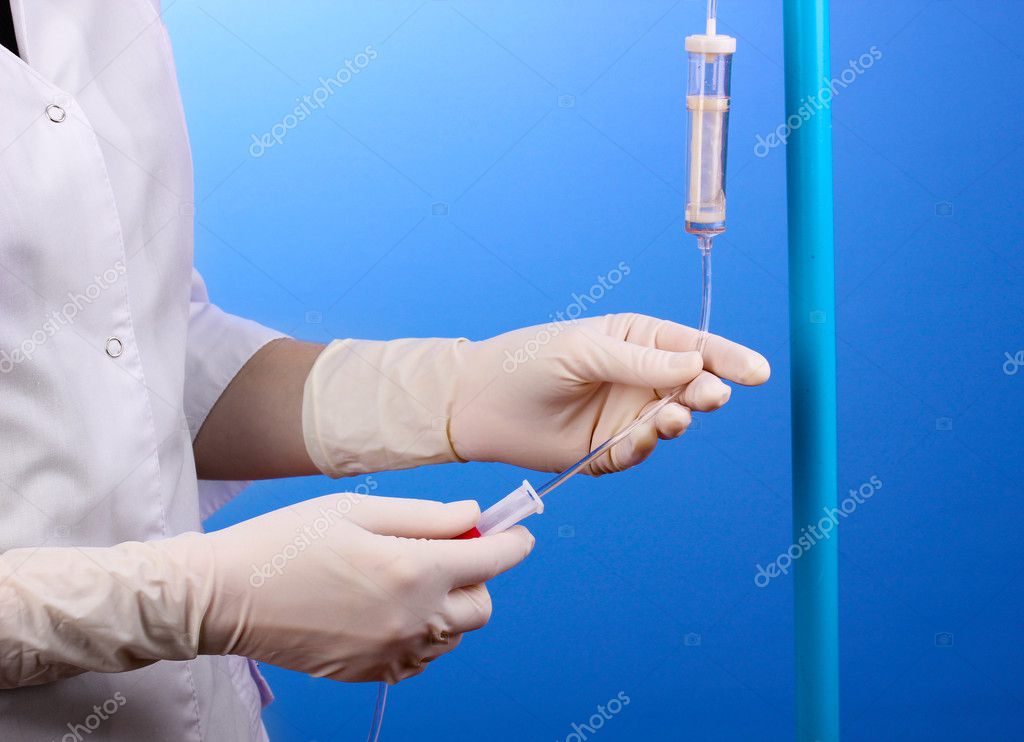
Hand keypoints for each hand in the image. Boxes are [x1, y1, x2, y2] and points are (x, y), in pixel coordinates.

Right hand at [179, 495, 533, 683]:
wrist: (226, 597)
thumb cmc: (286, 542)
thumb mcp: (357, 511)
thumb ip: (426, 516)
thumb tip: (472, 516)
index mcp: (412, 570)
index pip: (492, 560)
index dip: (513, 543)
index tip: (518, 534)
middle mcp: (412, 618)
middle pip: (482, 606)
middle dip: (479, 577)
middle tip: (447, 552)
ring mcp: (392, 652)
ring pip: (454, 635)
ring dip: (450, 606)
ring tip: (409, 579)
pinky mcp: (371, 672)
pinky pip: (422, 657)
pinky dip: (423, 634)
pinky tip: (391, 609)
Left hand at [448, 313, 769, 473]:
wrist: (479, 405)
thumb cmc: (529, 361)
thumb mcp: (585, 349)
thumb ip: (640, 360)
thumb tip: (696, 361)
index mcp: (638, 340)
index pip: (694, 346)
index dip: (727, 359)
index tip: (757, 372)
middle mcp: (639, 378)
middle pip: (691, 387)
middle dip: (704, 392)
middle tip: (706, 397)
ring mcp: (626, 415)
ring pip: (671, 423)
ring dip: (675, 422)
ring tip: (669, 418)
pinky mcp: (609, 450)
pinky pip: (640, 452)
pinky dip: (642, 448)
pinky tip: (634, 440)